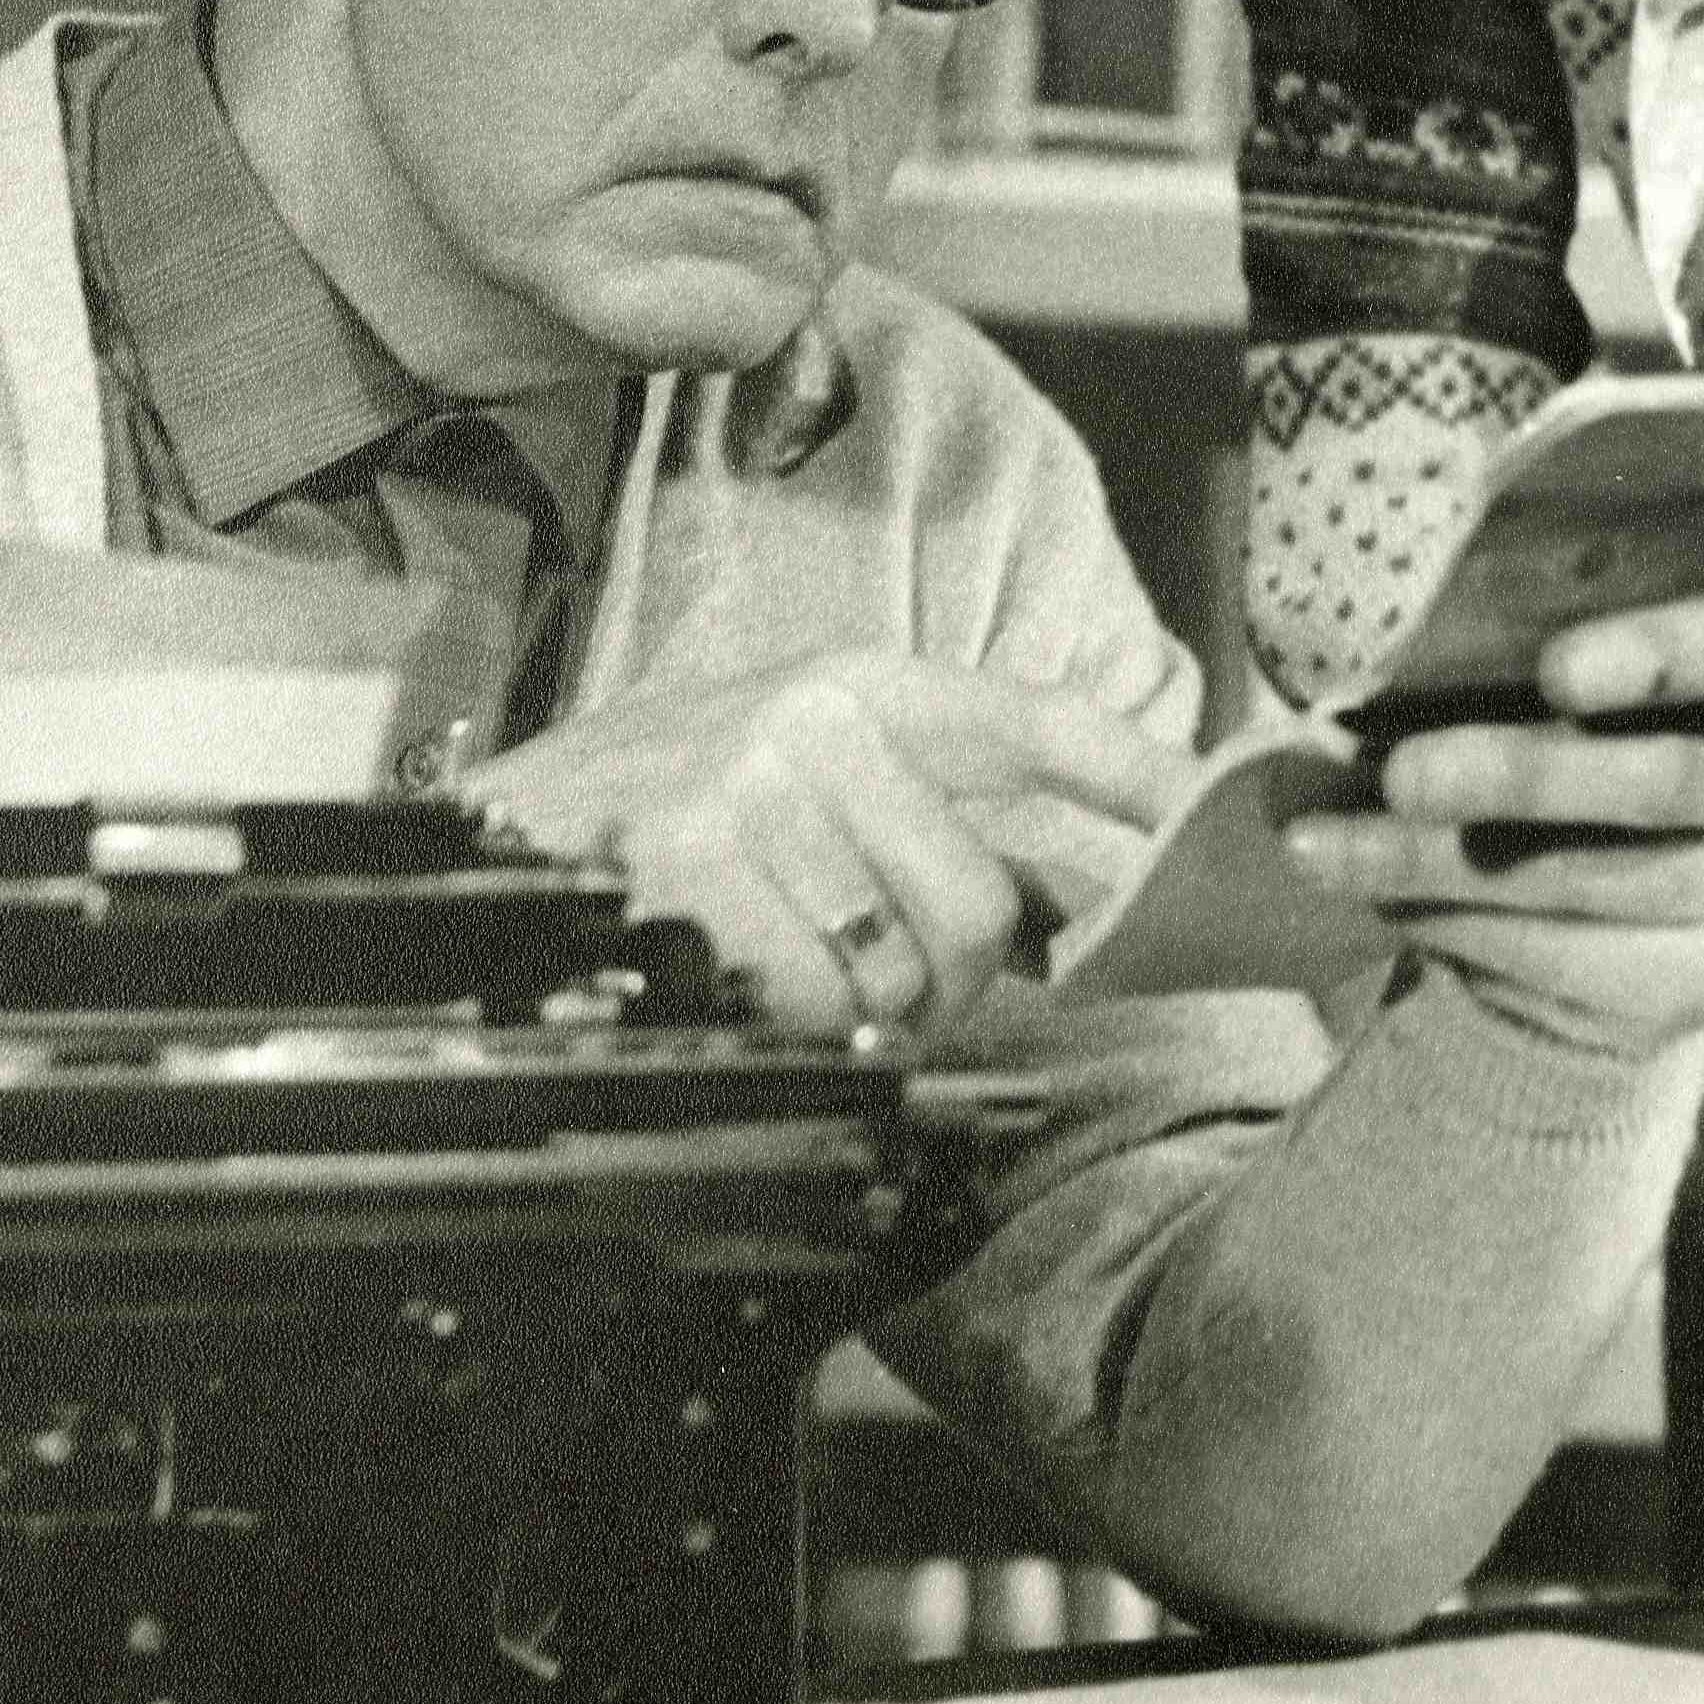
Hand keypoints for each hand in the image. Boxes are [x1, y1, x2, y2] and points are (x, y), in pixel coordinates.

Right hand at [466, 652, 1191, 1043]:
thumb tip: (1079, 888)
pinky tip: (735, 977)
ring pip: (902, 964)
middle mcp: (816, 717)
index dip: (1144, 779)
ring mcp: (752, 787)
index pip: (1042, 723)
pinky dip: (787, 1022)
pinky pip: (814, 1001)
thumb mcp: (797, 771)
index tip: (1219, 817)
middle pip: (981, 898)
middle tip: (877, 964)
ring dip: (862, 1002)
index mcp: (860, 682)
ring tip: (788, 960)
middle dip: (950, 968)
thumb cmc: (658, 818)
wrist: (485, 840)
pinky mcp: (695, 866)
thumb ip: (926, 808)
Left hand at [1279, 587, 1703, 1057]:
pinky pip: (1578, 960)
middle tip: (1401, 775)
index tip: (1553, 670)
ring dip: (1448, 867)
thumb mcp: (1592, 688)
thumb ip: (1526, 666)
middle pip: (1666, 784)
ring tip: (1330, 849)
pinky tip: (1382, 899)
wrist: (1679, 894)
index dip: (1653, 656)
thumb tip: (1367, 659)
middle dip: (1523, 777)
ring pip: (1601, 885)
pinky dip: (1462, 925)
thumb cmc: (1604, 742)